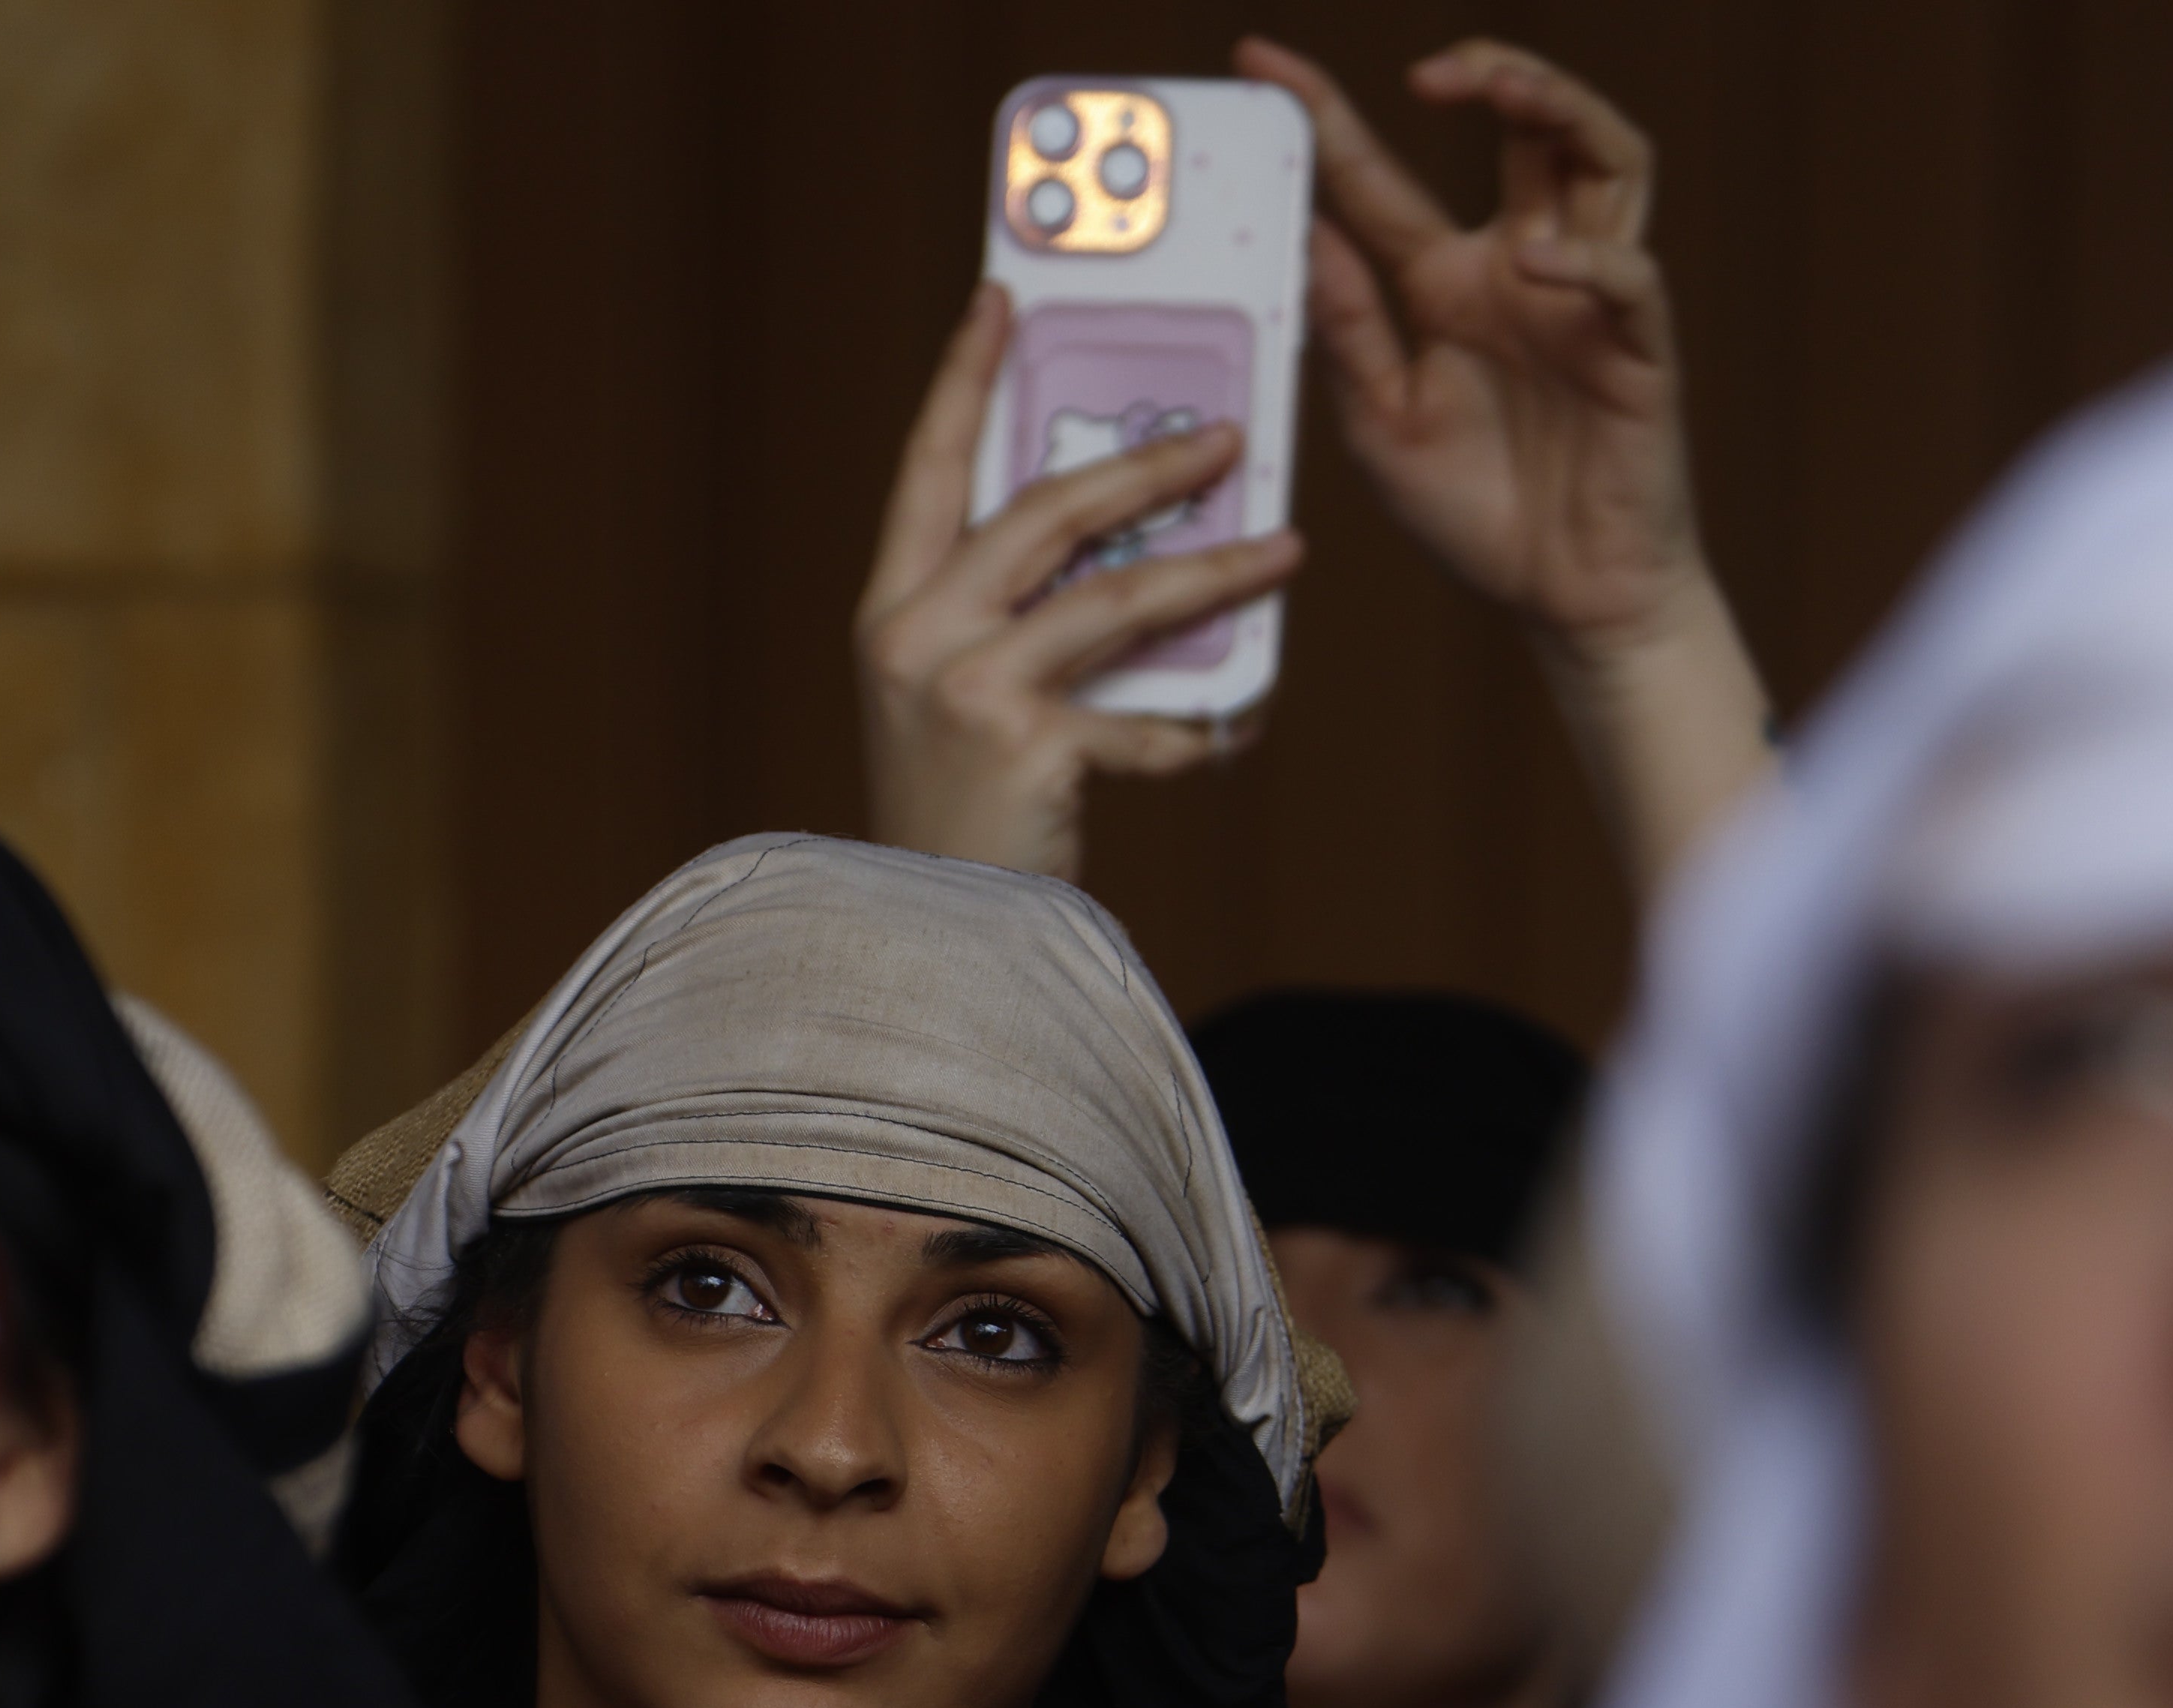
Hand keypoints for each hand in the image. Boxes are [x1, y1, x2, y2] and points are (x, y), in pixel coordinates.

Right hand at [855, 282, 1305, 882]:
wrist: (925, 943)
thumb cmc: (956, 822)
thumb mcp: (952, 704)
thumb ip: (1007, 626)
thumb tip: (1119, 555)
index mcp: (889, 610)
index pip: (926, 466)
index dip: (960, 376)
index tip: (999, 298)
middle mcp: (910, 636)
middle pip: (1043, 511)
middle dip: (1144, 466)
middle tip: (1224, 436)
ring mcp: (959, 690)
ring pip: (1114, 599)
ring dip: (1213, 572)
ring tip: (1283, 549)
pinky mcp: (1021, 747)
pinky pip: (1141, 719)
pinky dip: (1197, 729)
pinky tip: (1234, 730)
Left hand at [1241, 34, 1772, 887]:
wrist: (1561, 598)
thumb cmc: (1479, 511)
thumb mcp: (1379, 423)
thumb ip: (1347, 329)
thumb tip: (1306, 233)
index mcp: (1448, 283)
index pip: (1384, 177)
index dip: (1328, 114)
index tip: (1262, 60)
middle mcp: (1523, 270)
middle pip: (1534, 126)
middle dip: (1496, 71)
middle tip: (1435, 69)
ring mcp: (1589, 301)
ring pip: (1608, 159)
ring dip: (1561, 110)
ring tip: (1504, 91)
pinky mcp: (1640, 350)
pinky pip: (1631, 277)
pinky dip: (1587, 261)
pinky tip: (1538, 264)